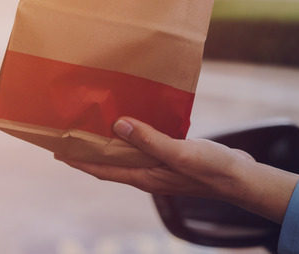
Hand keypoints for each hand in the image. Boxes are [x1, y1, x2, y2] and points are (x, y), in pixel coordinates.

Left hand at [56, 117, 298, 223]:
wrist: (242, 177)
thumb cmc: (212, 169)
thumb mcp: (179, 153)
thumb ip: (149, 140)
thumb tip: (117, 126)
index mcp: (144, 176)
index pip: (102, 169)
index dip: (78, 160)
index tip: (57, 150)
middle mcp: (147, 173)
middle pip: (109, 162)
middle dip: (88, 151)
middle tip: (69, 133)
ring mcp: (159, 166)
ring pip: (126, 154)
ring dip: (109, 142)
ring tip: (94, 124)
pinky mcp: (171, 156)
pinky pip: (144, 146)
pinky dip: (133, 136)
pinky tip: (133, 120)